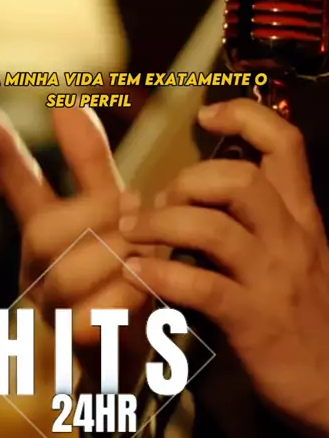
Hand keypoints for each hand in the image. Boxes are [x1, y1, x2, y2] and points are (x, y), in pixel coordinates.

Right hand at [0, 104, 155, 386]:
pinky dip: (124, 299)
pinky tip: (146, 290)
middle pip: (44, 231)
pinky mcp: (76, 347)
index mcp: (42, 233)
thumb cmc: (121, 270)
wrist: (135, 351)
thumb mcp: (114, 214)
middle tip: (135, 204)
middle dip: (95, 212)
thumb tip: (68, 104)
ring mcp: (51, 310)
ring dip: (116, 254)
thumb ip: (90, 166)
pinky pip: (90, 320)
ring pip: (68, 274)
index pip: (17, 188)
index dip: (5, 153)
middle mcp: (36, 269)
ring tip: (149, 249)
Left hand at [120, 99, 328, 435]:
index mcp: (299, 217)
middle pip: (240, 181)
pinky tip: (136, 273)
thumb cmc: (304, 314)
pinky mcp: (255, 321)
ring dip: (160, 224)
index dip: (246, 117)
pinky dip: (160, 275)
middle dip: (188, 181)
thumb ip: (257, 220)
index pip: (284, 144)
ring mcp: (273, 279)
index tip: (206, 116)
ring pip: (213, 229)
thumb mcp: (293, 256)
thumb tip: (198, 192)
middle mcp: (291, 238)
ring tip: (133, 233)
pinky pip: (202, 287)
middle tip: (160, 203)